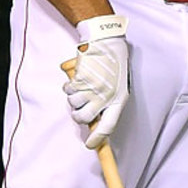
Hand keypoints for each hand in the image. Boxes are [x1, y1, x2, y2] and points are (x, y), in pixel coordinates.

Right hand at [64, 15, 129, 149]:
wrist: (106, 42)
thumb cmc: (113, 65)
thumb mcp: (119, 86)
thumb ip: (109, 103)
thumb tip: (96, 120)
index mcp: (119, 99)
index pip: (108, 126)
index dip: (98, 139)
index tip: (89, 146)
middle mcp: (105, 96)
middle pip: (84, 118)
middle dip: (78, 115)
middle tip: (81, 106)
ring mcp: (92, 88)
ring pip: (73, 104)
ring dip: (73, 98)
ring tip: (82, 86)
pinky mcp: (80, 79)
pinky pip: (68, 91)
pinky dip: (69, 87)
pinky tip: (78, 78)